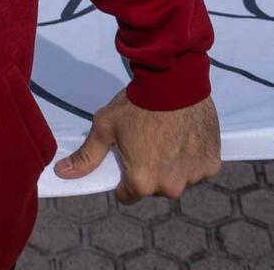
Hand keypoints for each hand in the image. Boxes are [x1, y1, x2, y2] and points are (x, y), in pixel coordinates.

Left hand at [55, 89, 218, 204]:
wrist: (174, 79)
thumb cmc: (136, 102)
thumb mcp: (106, 126)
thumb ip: (87, 155)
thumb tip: (62, 173)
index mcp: (142, 182)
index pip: (127, 194)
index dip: (125, 176)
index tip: (128, 155)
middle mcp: (169, 187)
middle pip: (154, 187)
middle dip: (150, 170)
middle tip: (148, 140)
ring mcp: (193, 178)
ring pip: (177, 178)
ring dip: (173, 164)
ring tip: (167, 134)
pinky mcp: (211, 165)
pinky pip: (198, 168)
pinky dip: (192, 156)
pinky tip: (185, 134)